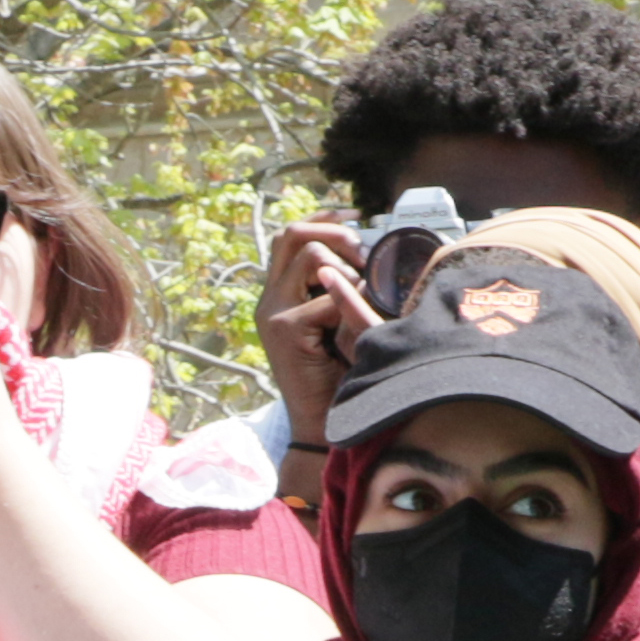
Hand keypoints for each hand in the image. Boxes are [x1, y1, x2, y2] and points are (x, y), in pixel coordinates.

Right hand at [258, 218, 378, 456]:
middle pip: (291, 233)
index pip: (291, 236)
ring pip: (312, 256)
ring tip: (359, 298)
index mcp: (279, 294)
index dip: (323, 219)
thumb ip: (343, 289)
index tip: (356, 217)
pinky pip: (328, 296)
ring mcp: (271, 313)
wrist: (321, 423)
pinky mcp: (283, 330)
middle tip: (363, 252)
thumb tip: (370, 250)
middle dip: (334, 233)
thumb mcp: (341, 321)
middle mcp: (269, 299)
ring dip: (346, 271)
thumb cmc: (339, 375)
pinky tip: (352, 331)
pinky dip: (350, 306)